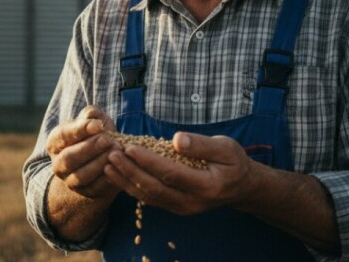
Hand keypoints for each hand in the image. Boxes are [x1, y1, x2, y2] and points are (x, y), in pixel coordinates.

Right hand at [46, 105, 121, 200]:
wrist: (104, 158)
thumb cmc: (97, 134)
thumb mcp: (94, 120)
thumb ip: (91, 115)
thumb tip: (92, 118)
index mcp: (55, 142)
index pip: (64, 135)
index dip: (80, 130)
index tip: (98, 125)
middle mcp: (58, 164)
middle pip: (69, 158)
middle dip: (90, 148)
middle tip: (108, 140)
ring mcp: (71, 181)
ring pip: (81, 175)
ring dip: (100, 163)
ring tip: (116, 151)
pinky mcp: (87, 192)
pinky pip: (96, 188)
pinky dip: (108, 177)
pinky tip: (119, 165)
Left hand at [104, 131, 260, 215]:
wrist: (240, 187)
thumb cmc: (233, 162)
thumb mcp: (226, 148)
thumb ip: (202, 145)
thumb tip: (177, 139)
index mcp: (207, 185)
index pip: (171, 173)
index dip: (149, 161)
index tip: (130, 147)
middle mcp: (192, 201)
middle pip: (154, 188)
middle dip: (130, 171)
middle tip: (111, 154)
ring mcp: (182, 208)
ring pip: (148, 196)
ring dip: (126, 180)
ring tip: (107, 163)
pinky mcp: (174, 207)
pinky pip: (149, 199)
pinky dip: (131, 186)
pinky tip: (117, 174)